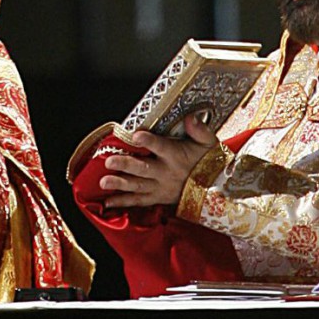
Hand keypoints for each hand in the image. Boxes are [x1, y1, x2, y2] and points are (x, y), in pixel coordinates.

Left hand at [96, 116, 219, 209]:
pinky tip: (107, 202)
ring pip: (138, 186)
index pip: (161, 147)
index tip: (135, 135)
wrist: (215, 188)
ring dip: (119, 184)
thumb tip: (191, 117)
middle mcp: (166, 173)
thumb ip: (199, 129)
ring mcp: (160, 187)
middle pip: (143, 169)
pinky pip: (139, 201)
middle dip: (125, 165)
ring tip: (103, 182)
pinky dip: (123, 202)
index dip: (149, 141)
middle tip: (109, 161)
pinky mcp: (157, 198)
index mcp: (176, 156)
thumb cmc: (209, 161)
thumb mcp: (209, 143)